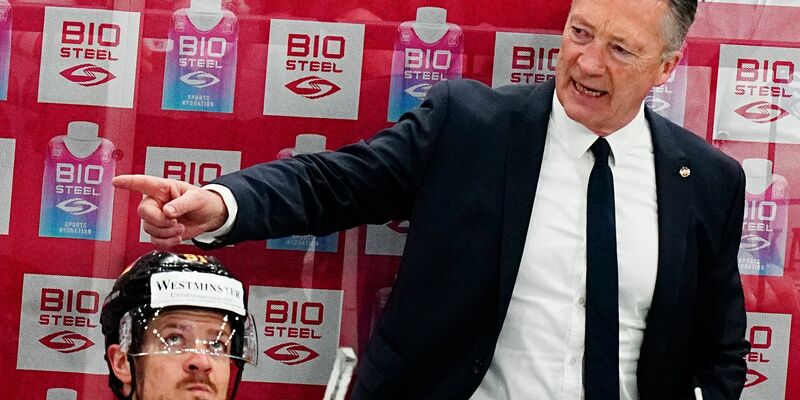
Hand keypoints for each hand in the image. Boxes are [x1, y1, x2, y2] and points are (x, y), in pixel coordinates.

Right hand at [112, 175, 227, 249]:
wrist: (210, 217)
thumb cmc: (203, 201)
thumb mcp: (196, 199)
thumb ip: (182, 204)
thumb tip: (167, 212)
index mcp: (163, 188)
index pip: (143, 183)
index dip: (128, 182)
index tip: (116, 181)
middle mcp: (156, 202)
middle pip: (143, 212)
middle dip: (159, 220)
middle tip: (174, 221)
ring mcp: (157, 217)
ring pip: (149, 228)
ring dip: (166, 232)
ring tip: (180, 228)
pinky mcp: (161, 231)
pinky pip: (154, 240)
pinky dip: (166, 242)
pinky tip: (177, 237)